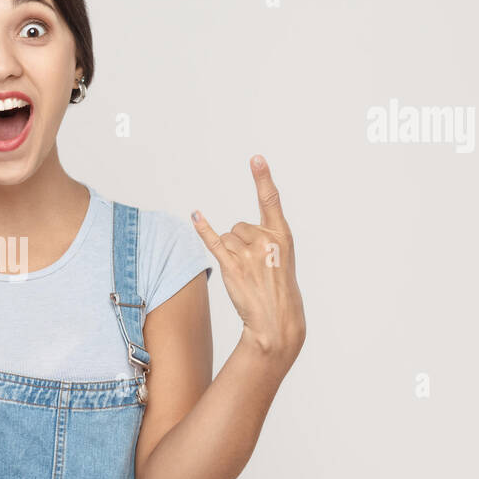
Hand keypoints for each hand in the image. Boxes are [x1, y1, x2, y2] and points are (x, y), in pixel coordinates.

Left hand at [191, 154, 305, 366]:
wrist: (277, 320)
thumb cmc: (277, 290)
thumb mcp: (281, 260)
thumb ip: (264, 240)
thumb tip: (233, 231)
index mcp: (283, 236)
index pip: (271, 201)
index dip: (262, 178)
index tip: (255, 158)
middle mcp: (266, 240)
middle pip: (239, 225)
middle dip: (240, 243)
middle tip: (254, 267)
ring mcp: (249, 253)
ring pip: (226, 238)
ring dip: (229, 253)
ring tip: (245, 274)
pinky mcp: (232, 266)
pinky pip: (213, 241)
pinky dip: (202, 229)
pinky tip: (195, 216)